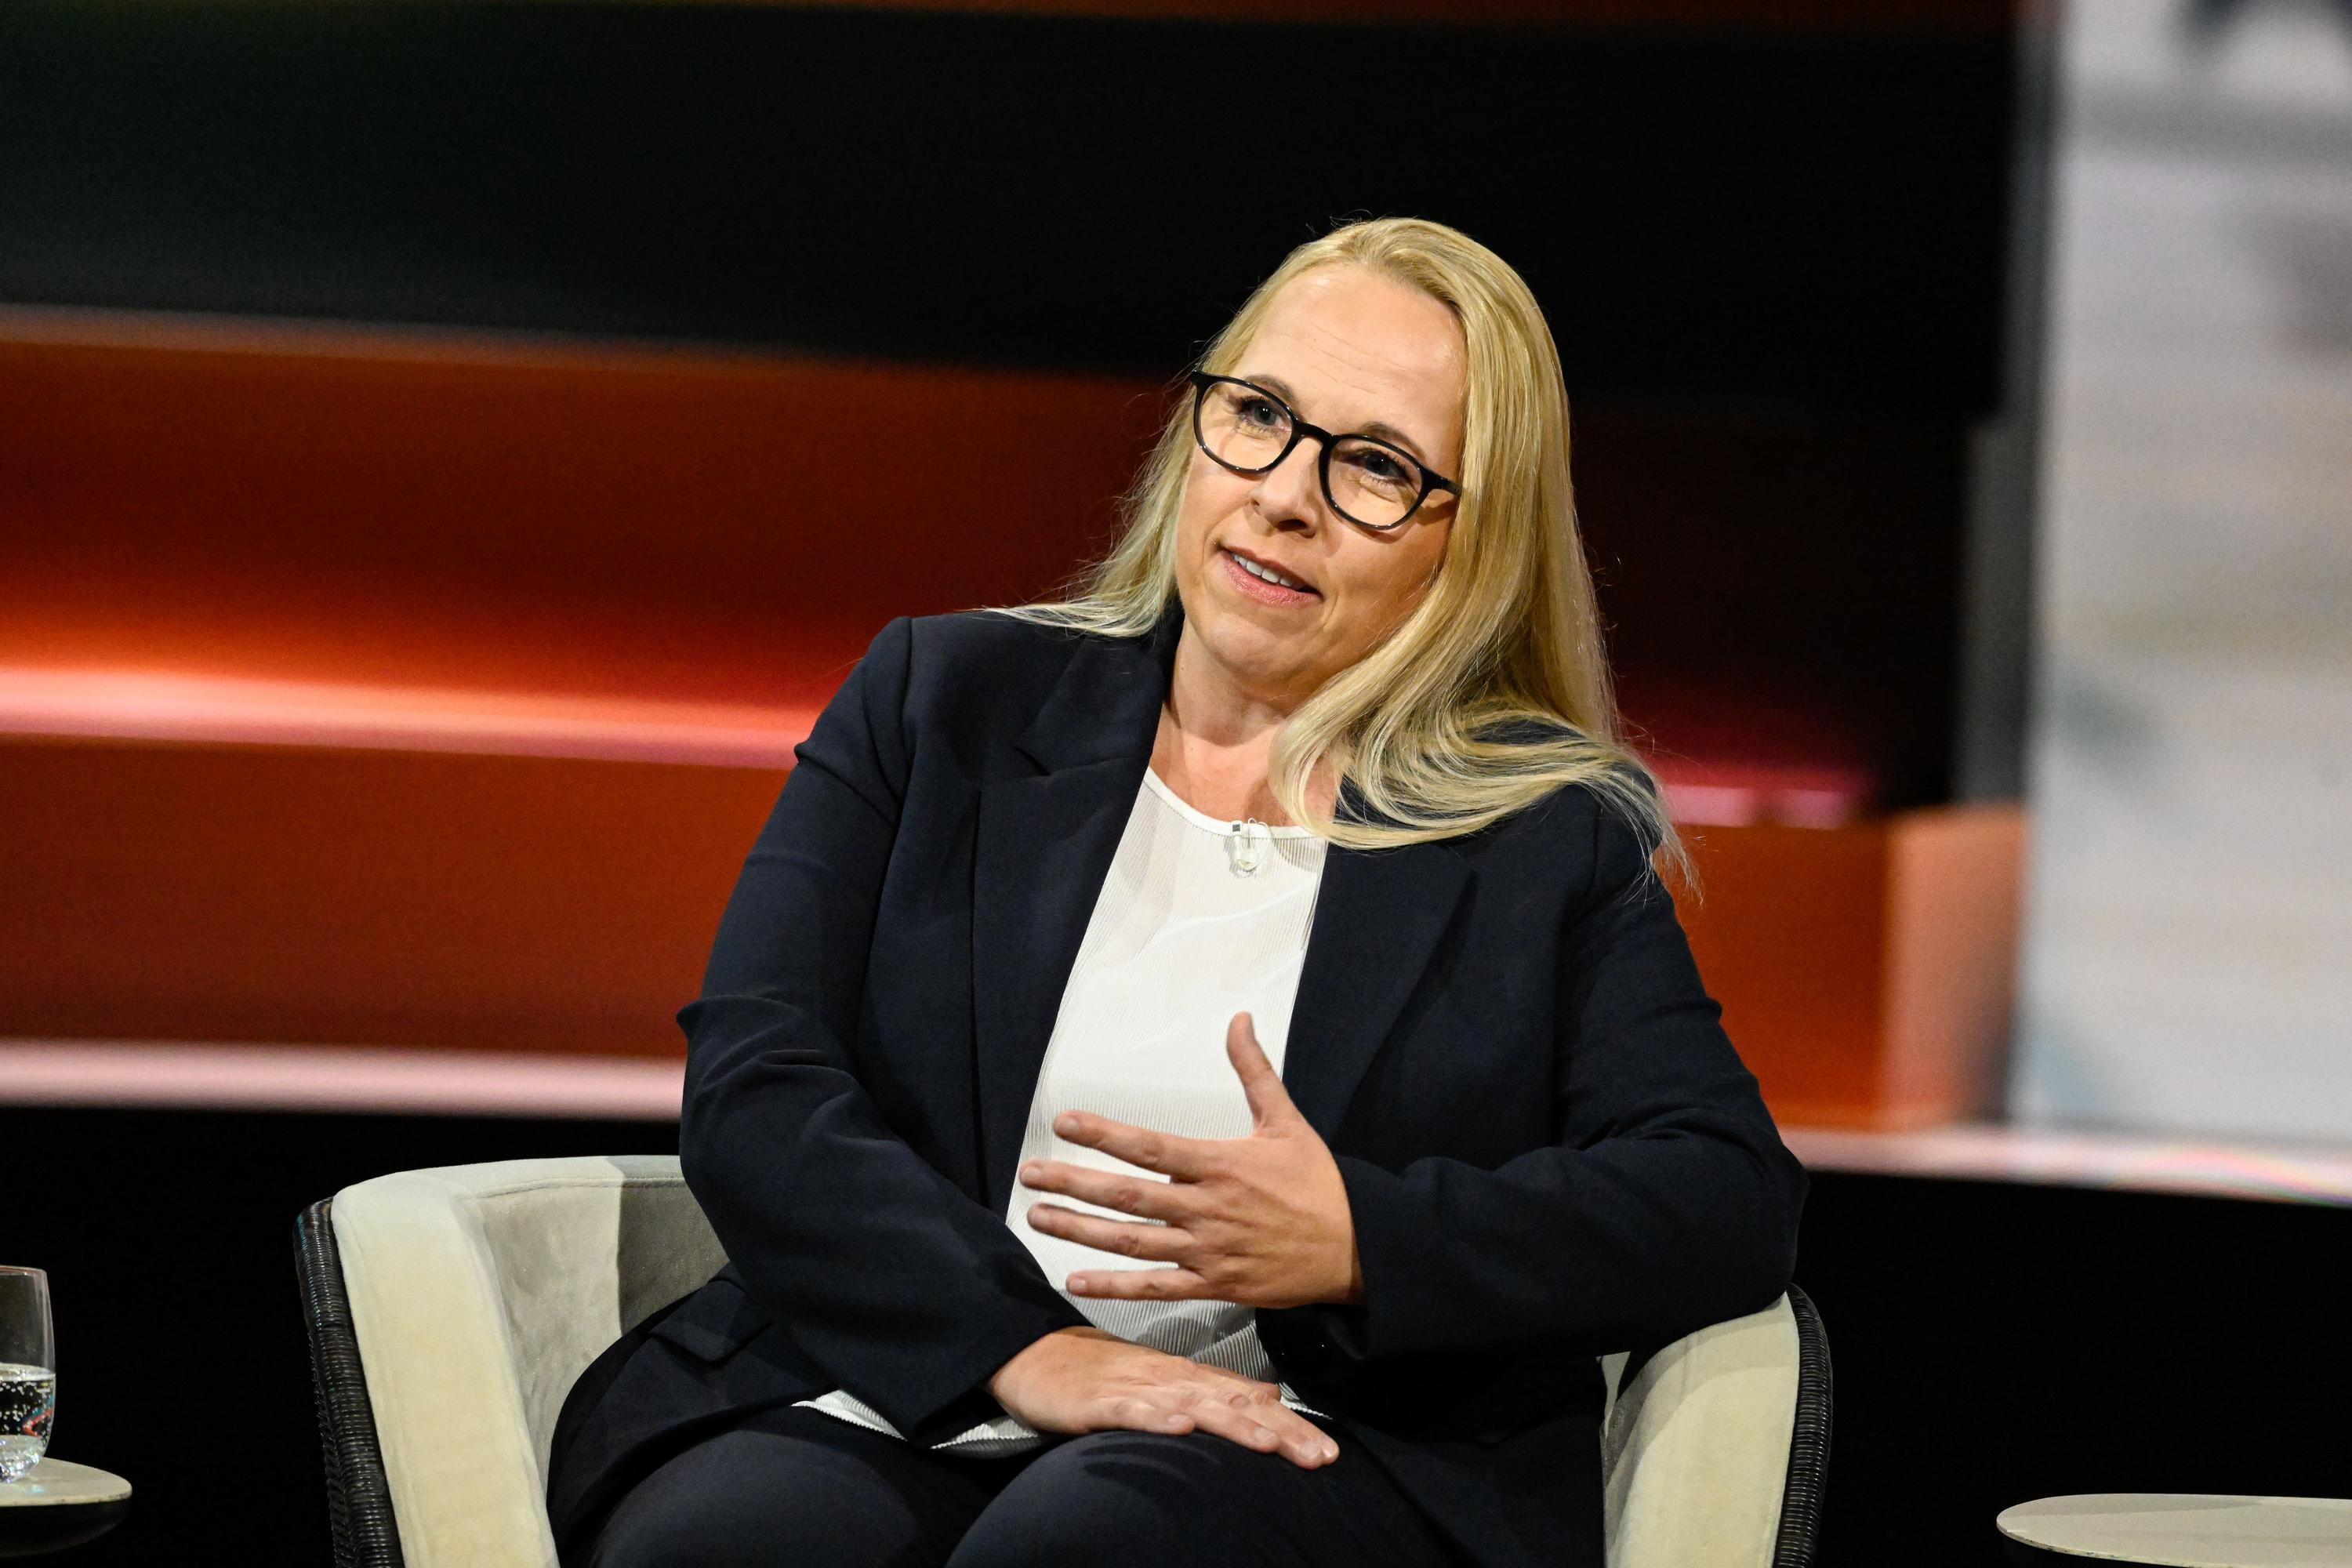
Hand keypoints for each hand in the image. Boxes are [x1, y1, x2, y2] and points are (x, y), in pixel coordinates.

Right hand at [988, 1326, 1339, 1468]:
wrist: (1035, 1355)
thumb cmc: (1101, 1374)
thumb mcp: (1164, 1379)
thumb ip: (1215, 1387)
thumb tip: (1270, 1395)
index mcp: (1188, 1377)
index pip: (1249, 1402)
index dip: (1291, 1426)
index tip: (1329, 1451)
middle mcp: (1171, 1380)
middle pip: (1234, 1406)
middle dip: (1280, 1433)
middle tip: (1320, 1457)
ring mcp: (1137, 1390)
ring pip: (1193, 1408)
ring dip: (1232, 1425)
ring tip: (1268, 1445)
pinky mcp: (1101, 1402)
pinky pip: (1132, 1413)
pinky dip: (1157, 1420)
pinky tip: (1180, 1430)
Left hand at [1019, 1012, 1363, 1310]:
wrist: (1357, 1248)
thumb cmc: (1318, 1182)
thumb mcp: (1287, 1121)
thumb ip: (1255, 1071)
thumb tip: (1239, 1019)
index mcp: (1222, 1164)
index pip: (1151, 1147)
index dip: (1105, 1134)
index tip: (1064, 1122)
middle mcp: (1208, 1208)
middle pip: (1128, 1197)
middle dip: (1074, 1183)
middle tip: (1029, 1174)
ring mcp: (1208, 1250)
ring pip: (1132, 1243)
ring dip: (1081, 1231)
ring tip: (1038, 1218)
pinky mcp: (1214, 1285)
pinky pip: (1157, 1288)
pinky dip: (1115, 1287)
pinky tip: (1076, 1280)